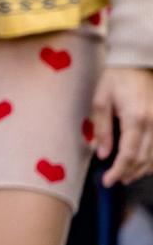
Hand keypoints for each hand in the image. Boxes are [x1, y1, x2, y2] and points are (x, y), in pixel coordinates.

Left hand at [93, 66, 152, 186]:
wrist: (137, 62)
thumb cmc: (115, 79)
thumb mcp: (100, 101)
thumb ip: (102, 129)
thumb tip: (102, 155)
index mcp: (135, 118)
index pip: (128, 154)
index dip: (118, 171)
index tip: (107, 181)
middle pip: (143, 159)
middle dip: (129, 172)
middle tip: (115, 180)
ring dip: (142, 169)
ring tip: (127, 175)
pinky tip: (143, 165)